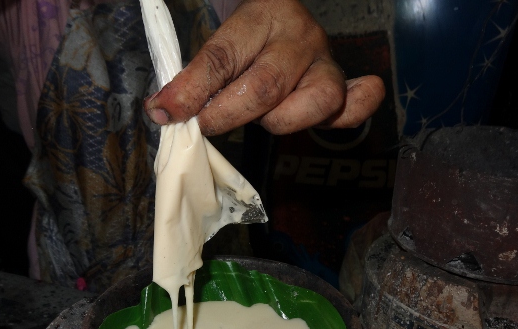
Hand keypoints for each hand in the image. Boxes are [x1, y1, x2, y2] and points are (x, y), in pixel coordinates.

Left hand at [144, 0, 384, 135]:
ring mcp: (326, 63)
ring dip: (280, 121)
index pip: (224, 56)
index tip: (165, 112)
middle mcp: (301, 37)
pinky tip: (326, 120)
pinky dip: (350, 114)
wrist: (281, 22)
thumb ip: (196, 76)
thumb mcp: (221, 44)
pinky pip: (354, 107)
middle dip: (228, 114)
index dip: (192, 90)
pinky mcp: (341, 88)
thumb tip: (163, 112)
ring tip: (260, 117)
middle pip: (267, 85)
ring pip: (316, 101)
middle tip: (203, 125)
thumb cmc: (247, 38)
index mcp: (264, 13)